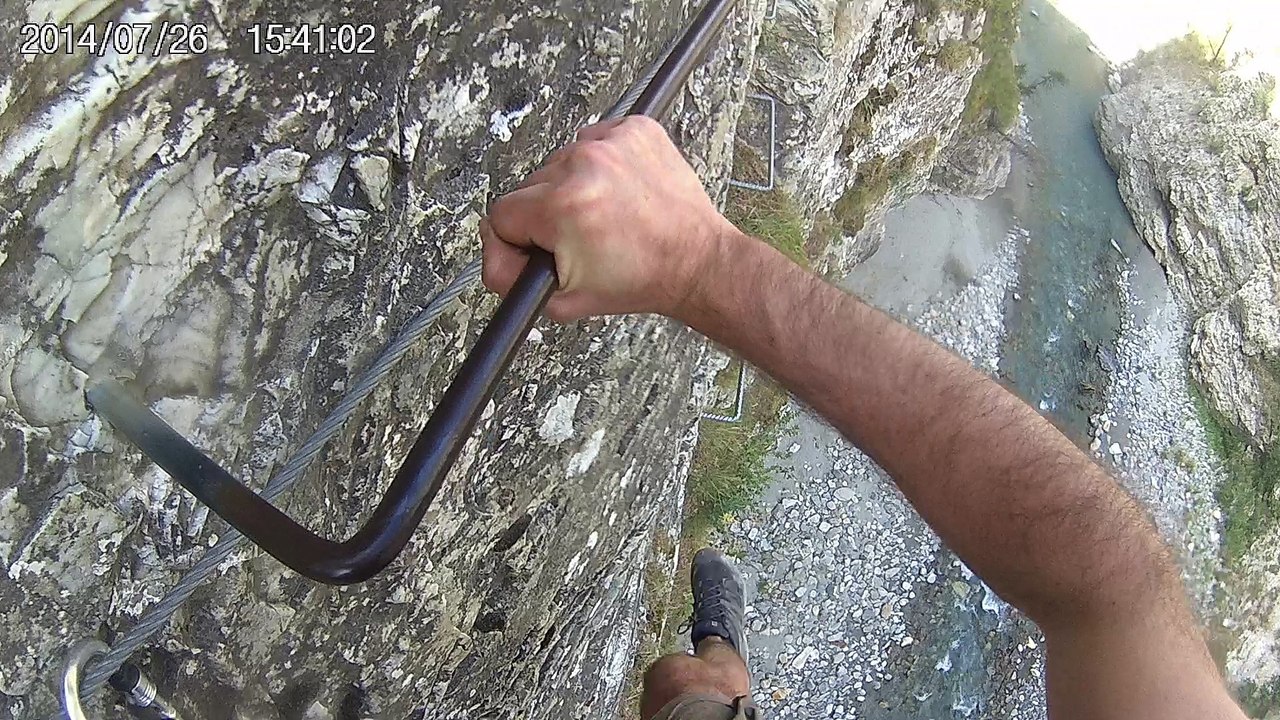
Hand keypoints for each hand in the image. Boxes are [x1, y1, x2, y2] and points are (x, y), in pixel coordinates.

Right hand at [480, 116, 734, 321]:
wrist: (697, 261)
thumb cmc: (639, 280)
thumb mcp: (562, 299)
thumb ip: (509, 278)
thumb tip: (491, 253)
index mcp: (561, 206)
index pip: (502, 214)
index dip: (517, 241)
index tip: (541, 251)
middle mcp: (584, 165)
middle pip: (531, 187)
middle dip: (546, 215)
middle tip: (580, 238)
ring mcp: (613, 142)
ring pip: (562, 162)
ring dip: (573, 187)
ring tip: (605, 215)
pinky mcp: (637, 129)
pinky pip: (595, 140)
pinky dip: (601, 164)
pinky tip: (620, 192)